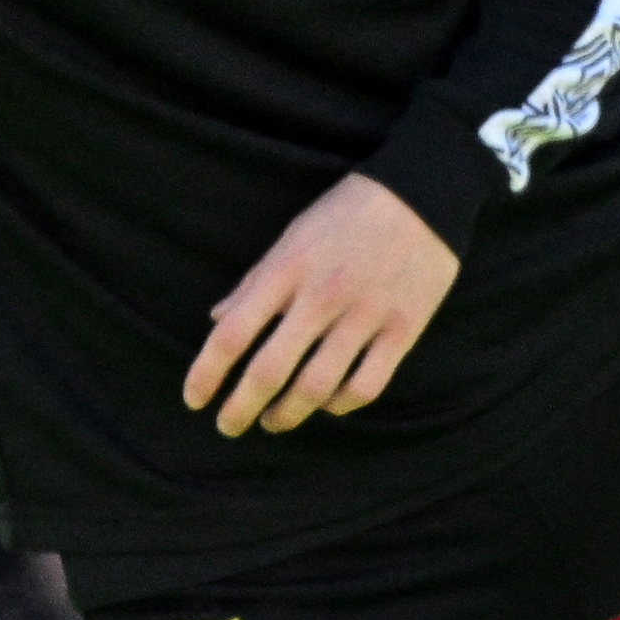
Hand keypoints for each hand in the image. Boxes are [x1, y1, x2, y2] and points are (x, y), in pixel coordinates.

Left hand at [184, 173, 460, 437]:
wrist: (425, 193)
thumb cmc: (348, 213)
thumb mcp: (293, 235)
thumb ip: (256, 280)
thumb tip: (217, 319)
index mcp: (287, 269)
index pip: (232, 333)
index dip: (206, 373)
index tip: (194, 399)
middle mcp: (322, 296)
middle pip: (269, 371)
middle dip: (240, 409)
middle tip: (228, 427)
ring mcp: (365, 315)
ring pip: (316, 388)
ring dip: (287, 415)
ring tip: (273, 422)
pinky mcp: (403, 329)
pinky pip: (366, 385)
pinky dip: (341, 405)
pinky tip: (329, 404)